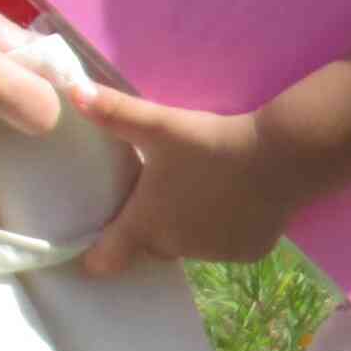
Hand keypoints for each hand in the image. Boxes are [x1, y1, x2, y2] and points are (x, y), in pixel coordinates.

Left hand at [72, 80, 300, 275]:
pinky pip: (226, 245)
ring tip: (200, 191)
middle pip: (151, 246)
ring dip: (188, 228)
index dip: (96, 256)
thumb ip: (114, 111)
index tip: (92, 251)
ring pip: (190, 246)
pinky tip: (234, 201)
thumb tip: (71, 91)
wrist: (279, 157)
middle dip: (149, 229)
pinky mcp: (247, 253)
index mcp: (147, 223)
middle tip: (158, 196)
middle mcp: (176, 248)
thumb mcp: (159, 125)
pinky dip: (225, 230)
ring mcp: (214, 255)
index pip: (107, 259)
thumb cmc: (211, 142)